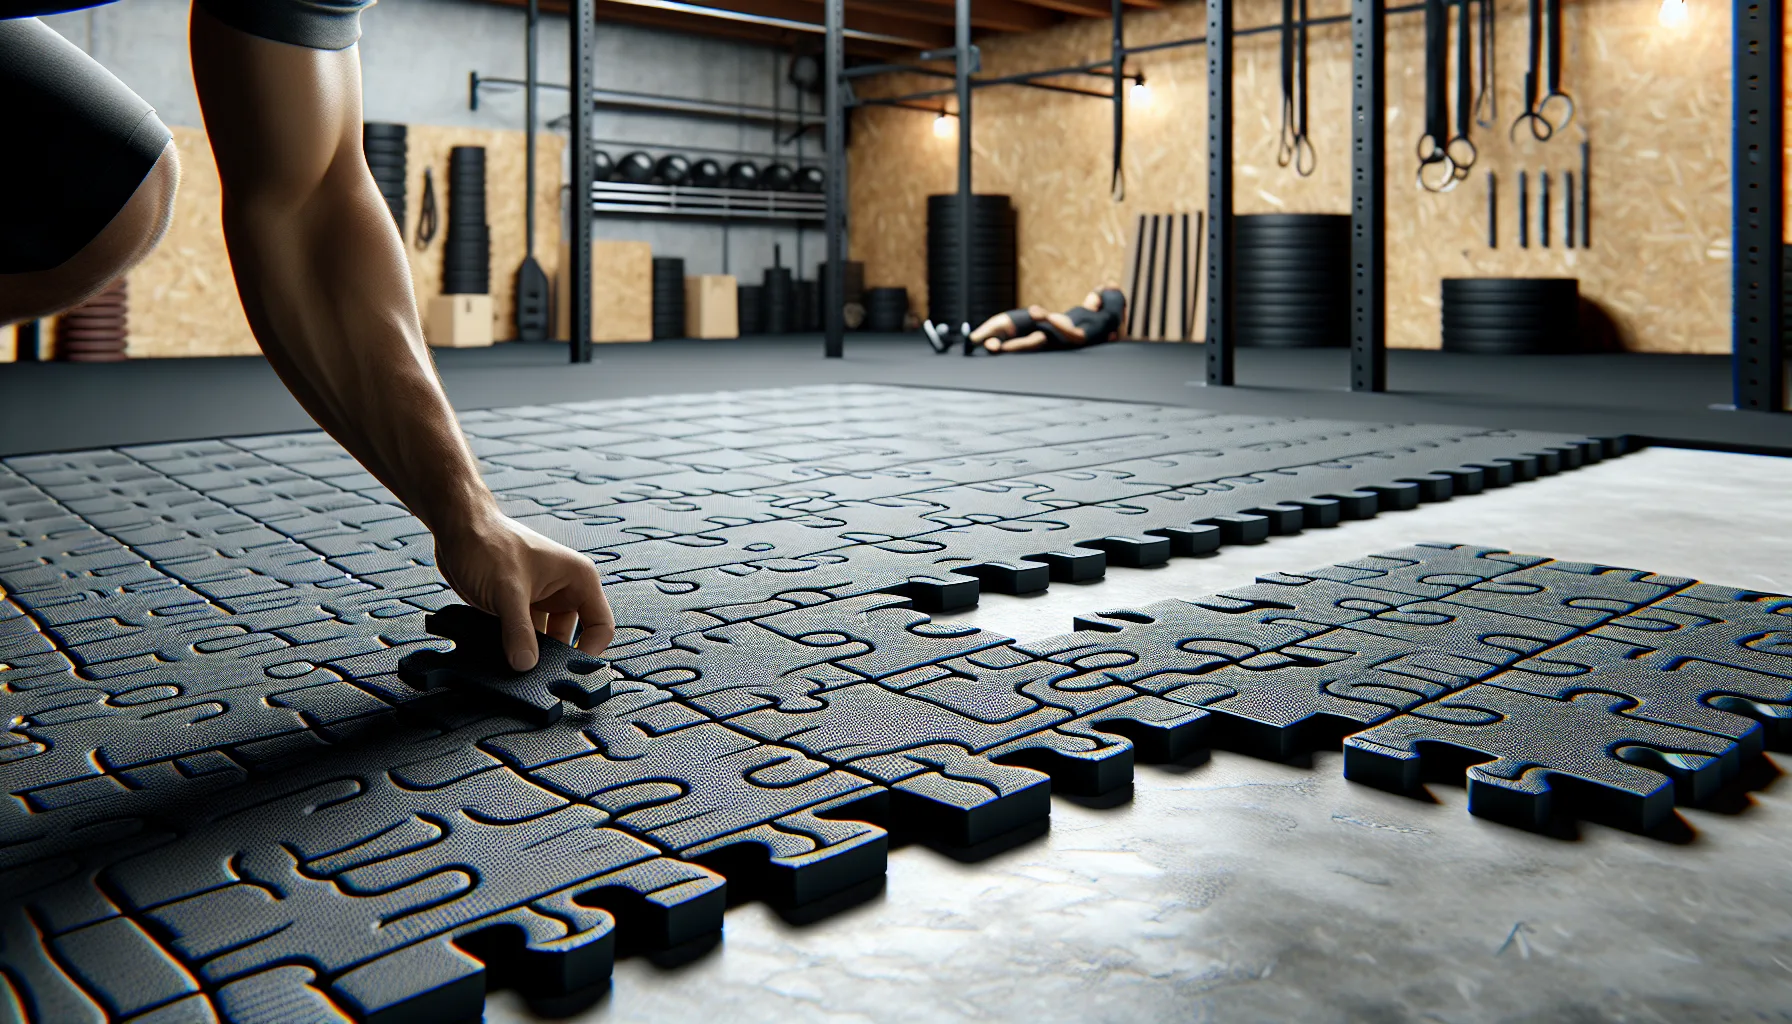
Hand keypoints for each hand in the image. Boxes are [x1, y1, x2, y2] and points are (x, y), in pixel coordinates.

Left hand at [433, 510, 613, 670]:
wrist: (457, 528)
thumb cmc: (489, 543)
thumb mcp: (507, 591)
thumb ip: (519, 631)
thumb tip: (526, 666)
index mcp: (578, 579)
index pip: (600, 626)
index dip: (589, 651)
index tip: (568, 672)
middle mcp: (564, 590)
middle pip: (572, 636)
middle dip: (555, 656)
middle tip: (537, 676)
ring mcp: (541, 599)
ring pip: (545, 638)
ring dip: (532, 652)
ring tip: (517, 666)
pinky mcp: (519, 607)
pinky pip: (524, 635)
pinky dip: (516, 646)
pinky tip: (503, 657)